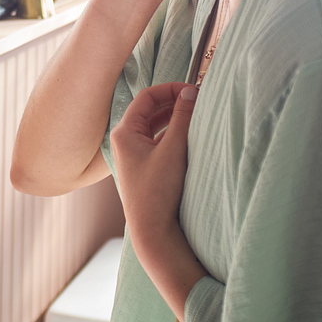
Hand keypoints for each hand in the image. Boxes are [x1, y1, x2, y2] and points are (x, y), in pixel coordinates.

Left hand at [111, 82, 209, 321]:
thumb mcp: (173, 149)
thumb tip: (191, 92)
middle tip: (197, 100)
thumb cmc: (158, 191)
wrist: (152, 231)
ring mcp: (133, 155)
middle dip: (173, 102)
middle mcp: (124, 141)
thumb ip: (182, 117)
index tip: (193, 91)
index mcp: (124, 133)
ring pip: (154, 126)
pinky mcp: (143, 168)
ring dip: (174, 118)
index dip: (170, 89)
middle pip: (149, 110)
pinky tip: (189, 136)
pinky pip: (157, 141)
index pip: (147, 97)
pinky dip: (172, 134)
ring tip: (196, 115)